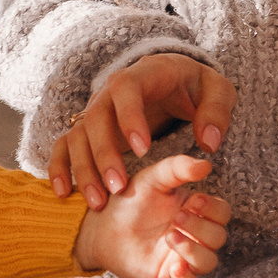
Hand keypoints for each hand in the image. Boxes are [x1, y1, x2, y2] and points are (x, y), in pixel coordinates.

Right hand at [54, 52, 234, 208]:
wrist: (172, 79)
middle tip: (118, 188)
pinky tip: (63, 194)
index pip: (126, 89)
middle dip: (104, 154)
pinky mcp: (88, 129)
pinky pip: (64, 145)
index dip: (129, 117)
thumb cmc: (196, 87)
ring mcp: (96, 110)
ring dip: (83, 168)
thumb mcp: (218, 91)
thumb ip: (217, 111)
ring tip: (98, 202)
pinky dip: (59, 167)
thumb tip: (209, 142)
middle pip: (96, 117)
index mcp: (143, 74)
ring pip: (78, 135)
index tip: (143, 150)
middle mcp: (111, 92)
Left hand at [72, 153, 230, 277]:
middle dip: (200, 228)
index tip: (193, 201)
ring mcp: (183, 259)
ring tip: (169, 237)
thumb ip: (177, 168)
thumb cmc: (129, 201)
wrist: (101, 227)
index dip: (213, 209)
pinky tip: (173, 268)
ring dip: (194, 251)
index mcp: (195, 212)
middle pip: (218, 238)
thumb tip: (206, 165)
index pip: (222, 213)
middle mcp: (194, 236)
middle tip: (176, 218)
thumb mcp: (152, 179)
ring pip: (208, 263)